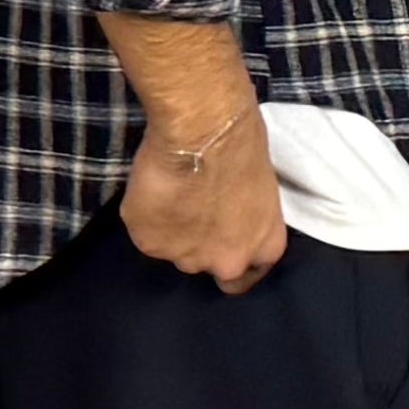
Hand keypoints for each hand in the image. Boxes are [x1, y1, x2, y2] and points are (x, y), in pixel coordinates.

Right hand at [119, 95, 287, 291]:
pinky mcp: (150, 245)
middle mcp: (226, 262)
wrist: (203, 132)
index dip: (230, 256)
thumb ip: (242, 217)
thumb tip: (224, 214)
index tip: (219, 241)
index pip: (246, 276)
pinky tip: (154, 189)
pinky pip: (145, 233)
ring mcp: (185, 258)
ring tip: (171, 194)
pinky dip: (146, 216)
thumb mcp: (260, 191)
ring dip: (171, 230)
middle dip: (198, 242)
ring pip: (173, 250)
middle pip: (204, 263)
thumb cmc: (242, 144)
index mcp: (263, 247)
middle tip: (191, 208)